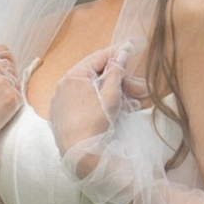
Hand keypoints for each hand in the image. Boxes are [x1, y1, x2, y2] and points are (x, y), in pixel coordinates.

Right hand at [0, 45, 23, 151]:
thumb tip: (0, 62)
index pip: (3, 50)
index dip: (5, 61)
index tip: (2, 73)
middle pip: (11, 65)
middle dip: (8, 78)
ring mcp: (2, 81)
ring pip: (16, 82)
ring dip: (10, 93)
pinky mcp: (12, 96)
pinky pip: (20, 98)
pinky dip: (12, 107)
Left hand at [47, 47, 135, 164]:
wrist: (79, 154)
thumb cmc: (94, 122)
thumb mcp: (111, 95)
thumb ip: (116, 71)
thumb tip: (123, 51)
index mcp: (73, 76)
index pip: (98, 57)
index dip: (116, 54)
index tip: (130, 48)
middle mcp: (64, 85)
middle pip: (97, 76)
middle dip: (120, 82)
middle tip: (140, 88)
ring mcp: (62, 101)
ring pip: (92, 91)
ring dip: (113, 95)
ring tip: (133, 105)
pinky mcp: (63, 115)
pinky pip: (84, 103)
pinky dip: (100, 104)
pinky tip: (118, 111)